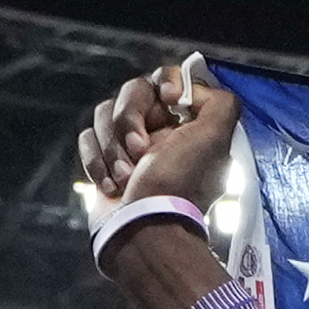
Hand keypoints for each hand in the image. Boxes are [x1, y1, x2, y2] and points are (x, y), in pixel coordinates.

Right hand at [78, 55, 238, 227]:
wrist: (143, 230)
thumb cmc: (178, 184)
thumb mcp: (215, 140)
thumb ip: (221, 105)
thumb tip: (195, 90)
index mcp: (187, 124)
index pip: (167, 79)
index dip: (165, 84)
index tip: (170, 102)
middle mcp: (159, 131)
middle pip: (132, 91)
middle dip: (130, 119)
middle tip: (140, 151)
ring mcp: (127, 145)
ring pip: (104, 113)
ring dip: (113, 147)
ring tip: (127, 178)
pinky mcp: (102, 159)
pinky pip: (87, 137)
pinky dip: (97, 162)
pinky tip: (113, 186)